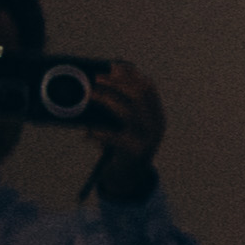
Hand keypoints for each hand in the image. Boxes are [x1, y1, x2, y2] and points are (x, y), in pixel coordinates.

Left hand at [75, 56, 168, 196]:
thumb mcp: (122, 124)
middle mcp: (156, 126)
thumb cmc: (120, 146)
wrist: (129, 178)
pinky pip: (115, 137)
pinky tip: (88, 132)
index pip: (148, 88)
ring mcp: (147, 139)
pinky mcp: (134, 152)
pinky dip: (99, 132)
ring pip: (128, 112)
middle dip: (116, 83)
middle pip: (139, 95)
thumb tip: (100, 83)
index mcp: (156, 116)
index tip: (113, 66)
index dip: (130, 75)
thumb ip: (117, 106)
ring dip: (106, 100)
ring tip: (89, 95)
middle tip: (96, 78)